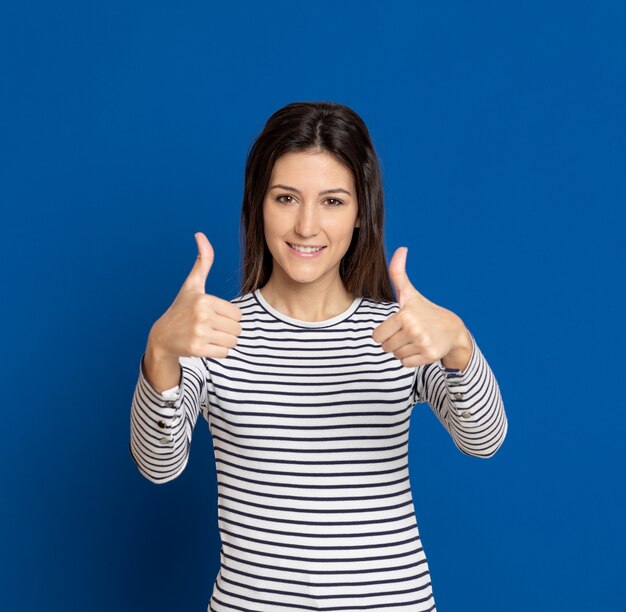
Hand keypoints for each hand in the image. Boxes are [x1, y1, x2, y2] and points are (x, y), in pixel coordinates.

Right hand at [147, 232, 242, 358]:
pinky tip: (205, 345)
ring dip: (224, 341)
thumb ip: (203, 261)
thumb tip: (200, 234)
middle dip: (228, 330)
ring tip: (209, 335)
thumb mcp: (192, 284)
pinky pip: (225, 353)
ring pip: (233, 341)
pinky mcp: (197, 350)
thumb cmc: (182, 308)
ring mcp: (199, 334)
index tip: (213, 315)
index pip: (237, 314)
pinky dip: (219, 351)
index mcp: (204, 299)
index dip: (229, 316)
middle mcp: (201, 316)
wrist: (162, 336)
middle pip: (237, 328)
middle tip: (211, 327)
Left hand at [371, 247, 468, 367]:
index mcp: (404, 315)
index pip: (377, 335)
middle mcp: (413, 330)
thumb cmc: (425, 310)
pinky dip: (411, 359)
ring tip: (415, 340)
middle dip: (393, 342)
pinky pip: (405, 364)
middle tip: (407, 333)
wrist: (453, 330)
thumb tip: (402, 248)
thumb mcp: (409, 293)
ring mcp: (422, 343)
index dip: (384, 332)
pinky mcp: (429, 356)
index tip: (398, 326)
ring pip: (395, 355)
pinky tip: (420, 348)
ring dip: (402, 350)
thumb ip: (398, 273)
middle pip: (385, 347)